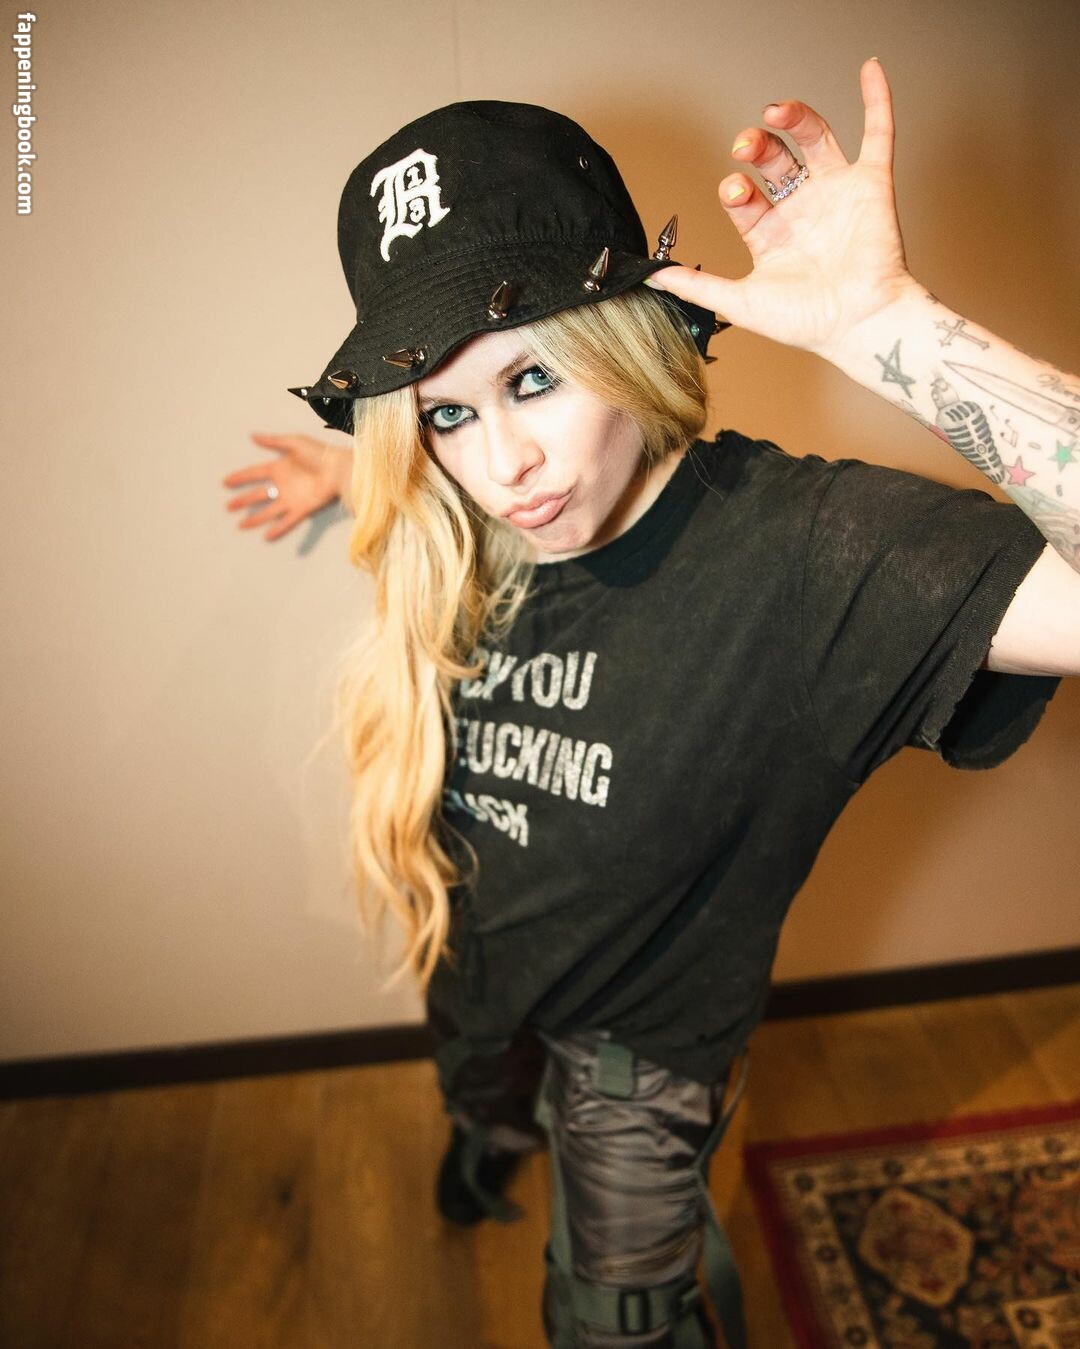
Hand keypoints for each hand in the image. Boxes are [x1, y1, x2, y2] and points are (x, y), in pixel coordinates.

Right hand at [223, 433, 350, 540]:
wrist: (339, 468)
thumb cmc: (320, 453)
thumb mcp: (294, 443)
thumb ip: (274, 442)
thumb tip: (253, 436)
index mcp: (279, 468)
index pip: (254, 474)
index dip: (240, 478)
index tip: (225, 482)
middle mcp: (283, 485)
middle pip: (258, 495)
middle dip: (243, 501)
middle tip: (228, 506)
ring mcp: (292, 498)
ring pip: (269, 511)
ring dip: (255, 518)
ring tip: (240, 526)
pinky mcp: (303, 508)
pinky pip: (287, 520)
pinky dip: (278, 528)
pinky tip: (267, 536)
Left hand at [645, 58, 918, 360]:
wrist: (855, 325)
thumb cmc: (805, 322)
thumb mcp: (737, 302)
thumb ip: (694, 286)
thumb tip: (649, 277)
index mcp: (772, 235)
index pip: (745, 196)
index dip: (735, 188)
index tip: (733, 191)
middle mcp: (802, 210)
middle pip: (775, 161)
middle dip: (756, 148)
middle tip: (744, 145)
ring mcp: (836, 195)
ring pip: (814, 139)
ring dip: (795, 118)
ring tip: (774, 111)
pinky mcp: (871, 186)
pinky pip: (878, 134)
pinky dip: (876, 100)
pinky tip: (869, 70)